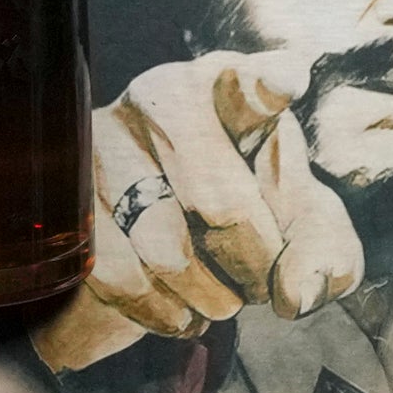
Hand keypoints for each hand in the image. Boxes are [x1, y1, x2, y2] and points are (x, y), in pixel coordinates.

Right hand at [40, 51, 366, 369]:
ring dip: (208, 295)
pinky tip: (180, 309)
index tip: (288, 82)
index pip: (255, 81)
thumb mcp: (303, 227)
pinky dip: (161, 311)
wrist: (163, 244)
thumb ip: (325, 254)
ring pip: (166, 248)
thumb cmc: (249, 212)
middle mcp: (164, 98)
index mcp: (234, 87)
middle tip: (263, 282)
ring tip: (224, 300)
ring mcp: (106, 142)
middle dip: (254, 260)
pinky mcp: (67, 197)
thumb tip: (298, 293)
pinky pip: (120, 275)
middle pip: (222, 200)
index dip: (272, 83)